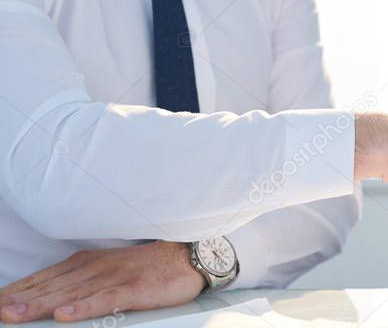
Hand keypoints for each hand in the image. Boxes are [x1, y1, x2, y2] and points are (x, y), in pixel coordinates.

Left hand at [0, 242, 204, 323]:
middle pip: (50, 286)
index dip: (16, 291)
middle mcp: (95, 267)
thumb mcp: (107, 269)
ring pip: (71, 293)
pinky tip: (65, 314)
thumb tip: (48, 298)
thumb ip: (80, 281)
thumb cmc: (146, 266)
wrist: (187, 256)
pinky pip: (105, 299)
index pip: (43, 278)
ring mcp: (114, 277)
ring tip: (15, 315)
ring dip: (41, 304)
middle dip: (19, 299)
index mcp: (86, 262)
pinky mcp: (134, 288)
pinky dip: (83, 307)